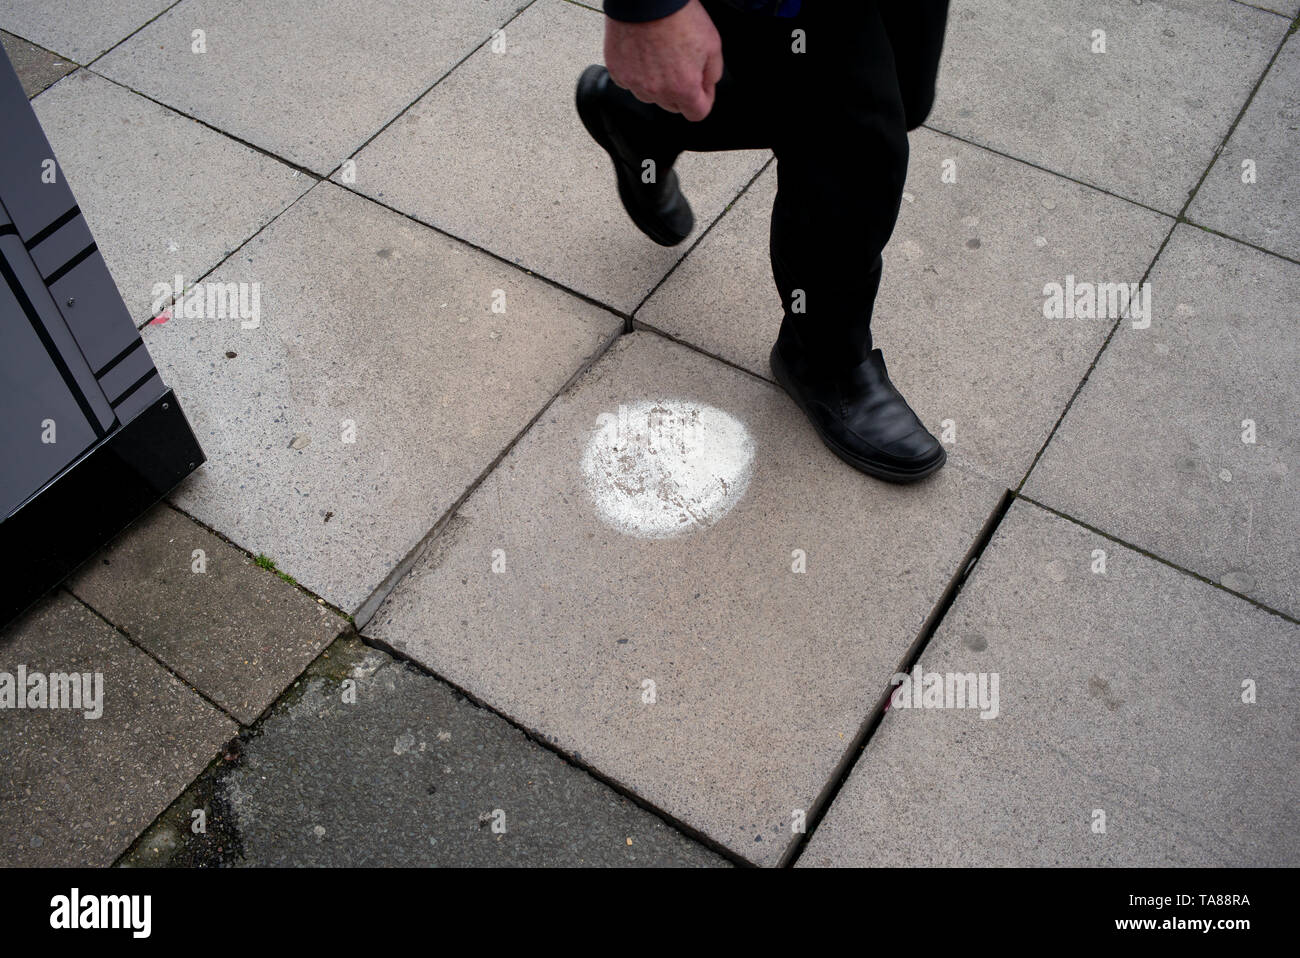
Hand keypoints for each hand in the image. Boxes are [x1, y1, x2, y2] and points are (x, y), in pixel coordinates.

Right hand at [604, 0, 723, 121]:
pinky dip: (638, 73)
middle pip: (673, 106)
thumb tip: (707, 86)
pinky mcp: (618, 73)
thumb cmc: (678, 16)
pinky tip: (644, 53)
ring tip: (660, 55)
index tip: (702, 88)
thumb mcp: (712, 44)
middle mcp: (657, 92)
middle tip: (681, 63)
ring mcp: (635, 84)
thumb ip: (713, 74)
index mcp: (683, 89)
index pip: (697, 114)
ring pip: (651, 96)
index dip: (704, 99)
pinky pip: (631, 82)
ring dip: (658, 83)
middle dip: (681, 90)